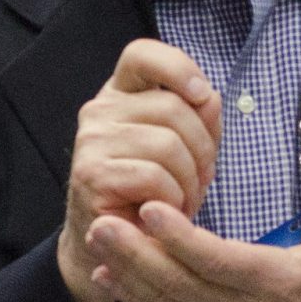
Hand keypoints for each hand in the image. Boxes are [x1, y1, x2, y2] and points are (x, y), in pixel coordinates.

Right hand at [57, 38, 221, 301]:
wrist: (113, 248)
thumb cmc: (153, 194)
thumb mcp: (184, 149)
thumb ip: (198, 118)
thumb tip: (209, 97)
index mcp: (122, 93)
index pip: (142, 54)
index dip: (177, 66)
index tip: (201, 94)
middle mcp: (100, 110)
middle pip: (173, 106)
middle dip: (203, 148)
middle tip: (201, 179)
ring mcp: (91, 141)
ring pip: (168, 143)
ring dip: (190, 180)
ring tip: (183, 200)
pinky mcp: (91, 175)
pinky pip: (154, 177)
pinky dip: (173, 199)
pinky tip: (165, 213)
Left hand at [86, 152, 300, 301]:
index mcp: (277, 281)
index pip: (220, 261)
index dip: (183, 238)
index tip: (152, 208)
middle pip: (181, 284)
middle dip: (138, 255)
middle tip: (102, 223)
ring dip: (129, 274)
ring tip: (95, 242)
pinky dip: (137, 299)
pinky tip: (109, 278)